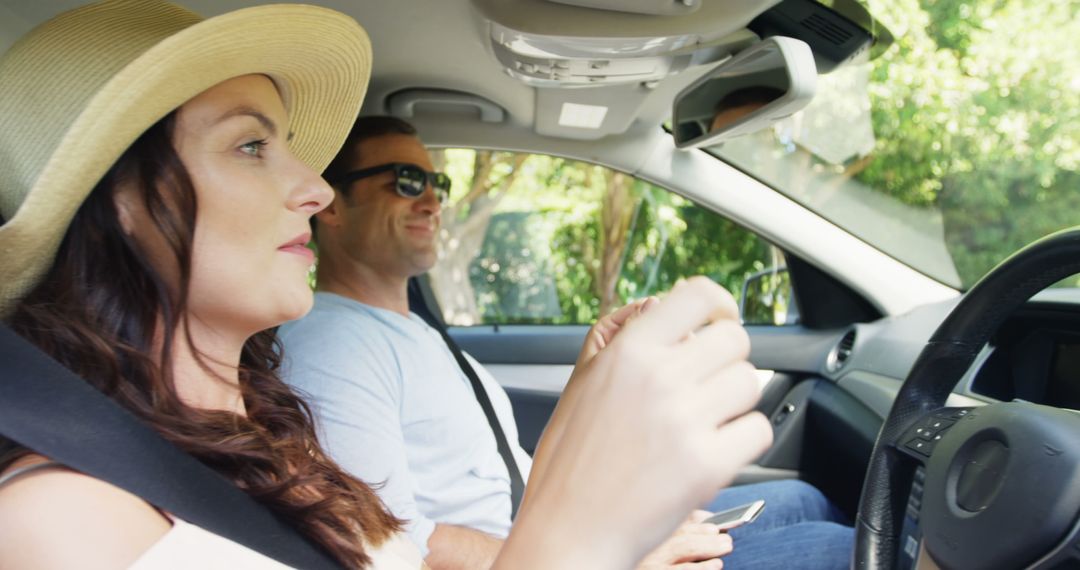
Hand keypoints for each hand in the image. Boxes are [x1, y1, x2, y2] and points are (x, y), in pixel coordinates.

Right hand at [498, 277, 771, 569]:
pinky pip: (758, 430)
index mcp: (628, 352)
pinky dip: (742, 440)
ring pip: (751, 382)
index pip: (698, 295)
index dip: (718, 303)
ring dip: (734, 400)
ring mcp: (687, 421)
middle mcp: (660, 379)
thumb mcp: (581, 381)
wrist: (569, 529)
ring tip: (704, 420)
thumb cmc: (571, 460)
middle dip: (725, 359)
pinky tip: (713, 448)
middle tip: (706, 382)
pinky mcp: (709, 465)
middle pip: (735, 339)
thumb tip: (659, 303)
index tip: (719, 318)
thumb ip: (620, 335)